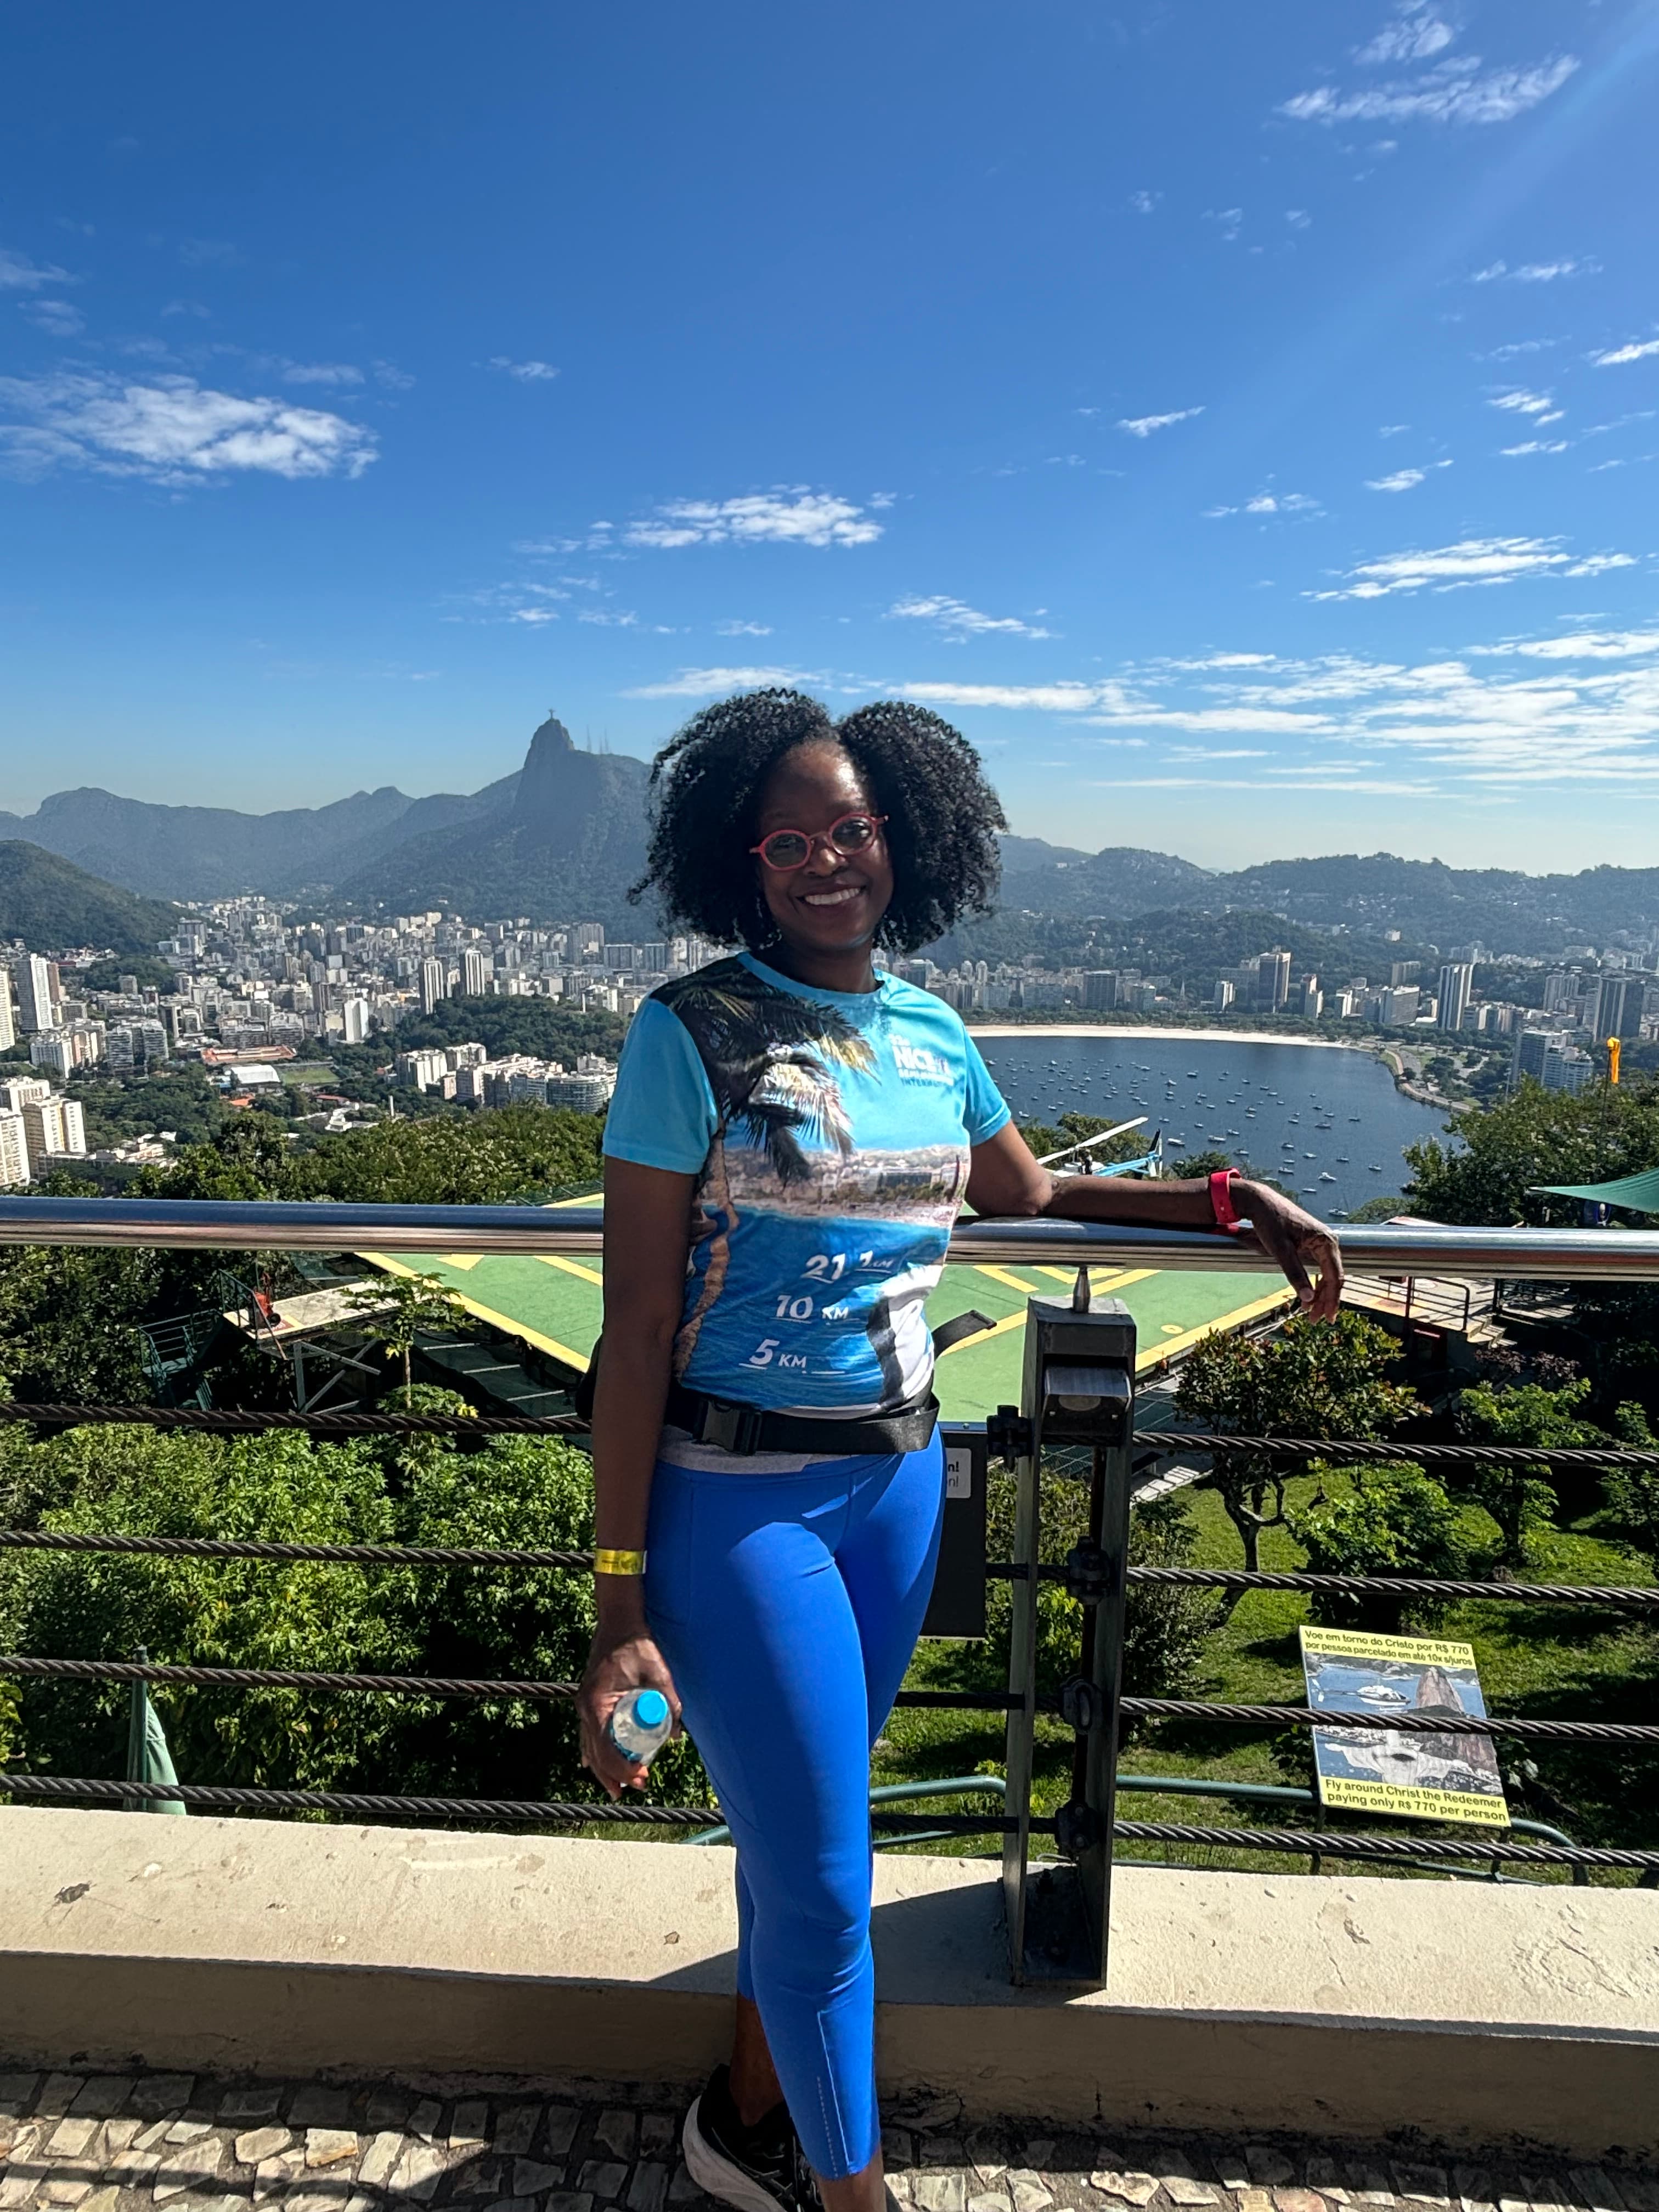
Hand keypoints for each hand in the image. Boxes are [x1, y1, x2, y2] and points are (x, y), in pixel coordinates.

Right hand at [578, 1625, 681, 1800]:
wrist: (619, 1622)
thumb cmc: (637, 1645)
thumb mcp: (658, 1673)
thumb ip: (668, 1702)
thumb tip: (677, 1735)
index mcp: (596, 1704)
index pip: (604, 1749)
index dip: (621, 1769)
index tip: (640, 1778)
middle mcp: (585, 1708)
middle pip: (594, 1753)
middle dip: (613, 1774)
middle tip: (636, 1786)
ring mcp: (584, 1704)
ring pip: (589, 1746)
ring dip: (603, 1767)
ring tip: (617, 1787)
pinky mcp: (590, 1700)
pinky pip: (588, 1734)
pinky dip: (593, 1751)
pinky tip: (593, 1765)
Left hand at [1236, 1182, 1343, 1320]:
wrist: (1261, 1202)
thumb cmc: (1270, 1221)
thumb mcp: (1280, 1249)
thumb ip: (1294, 1273)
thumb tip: (1307, 1298)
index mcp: (1325, 1241)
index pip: (1335, 1277)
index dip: (1332, 1299)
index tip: (1327, 1318)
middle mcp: (1329, 1241)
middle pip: (1334, 1278)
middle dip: (1326, 1300)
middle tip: (1315, 1320)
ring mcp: (1322, 1243)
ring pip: (1328, 1274)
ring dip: (1320, 1294)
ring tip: (1310, 1313)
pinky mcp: (1314, 1244)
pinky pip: (1321, 1268)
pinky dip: (1315, 1283)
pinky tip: (1309, 1295)